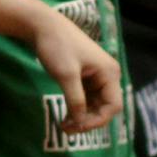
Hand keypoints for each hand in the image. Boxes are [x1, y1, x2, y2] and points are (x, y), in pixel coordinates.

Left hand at [32, 9, 122, 135]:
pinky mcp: (86, 76)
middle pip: (105, 107)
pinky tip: (64, 117)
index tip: (78, 127)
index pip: (113, 106)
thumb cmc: (57, 47)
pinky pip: (86, 98)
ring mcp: (97, 76)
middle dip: (88, 120)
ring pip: (95, 105)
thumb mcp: (66, 75)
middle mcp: (108, 75)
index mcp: (110, 73)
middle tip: (67, 130)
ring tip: (63, 126)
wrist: (43, 26)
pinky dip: (77, 108)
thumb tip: (80, 121)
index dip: (97, 120)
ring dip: (81, 117)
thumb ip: (75, 100)